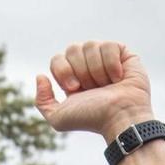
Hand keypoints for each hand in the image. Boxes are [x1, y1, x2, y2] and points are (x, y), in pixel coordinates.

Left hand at [35, 42, 153, 141]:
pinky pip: (109, 45)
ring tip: (106, 85)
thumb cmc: (92, 119)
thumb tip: (41, 76)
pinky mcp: (124, 55)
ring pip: (90, 45)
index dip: (63, 70)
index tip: (74, 88)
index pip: (57, 59)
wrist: (119, 117)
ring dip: (96, 69)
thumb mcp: (59, 118)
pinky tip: (118, 78)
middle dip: (80, 70)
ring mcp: (106, 59)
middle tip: (91, 87)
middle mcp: (88, 66)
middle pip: (72, 49)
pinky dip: (111, 63)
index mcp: (72, 78)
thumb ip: (42, 101)